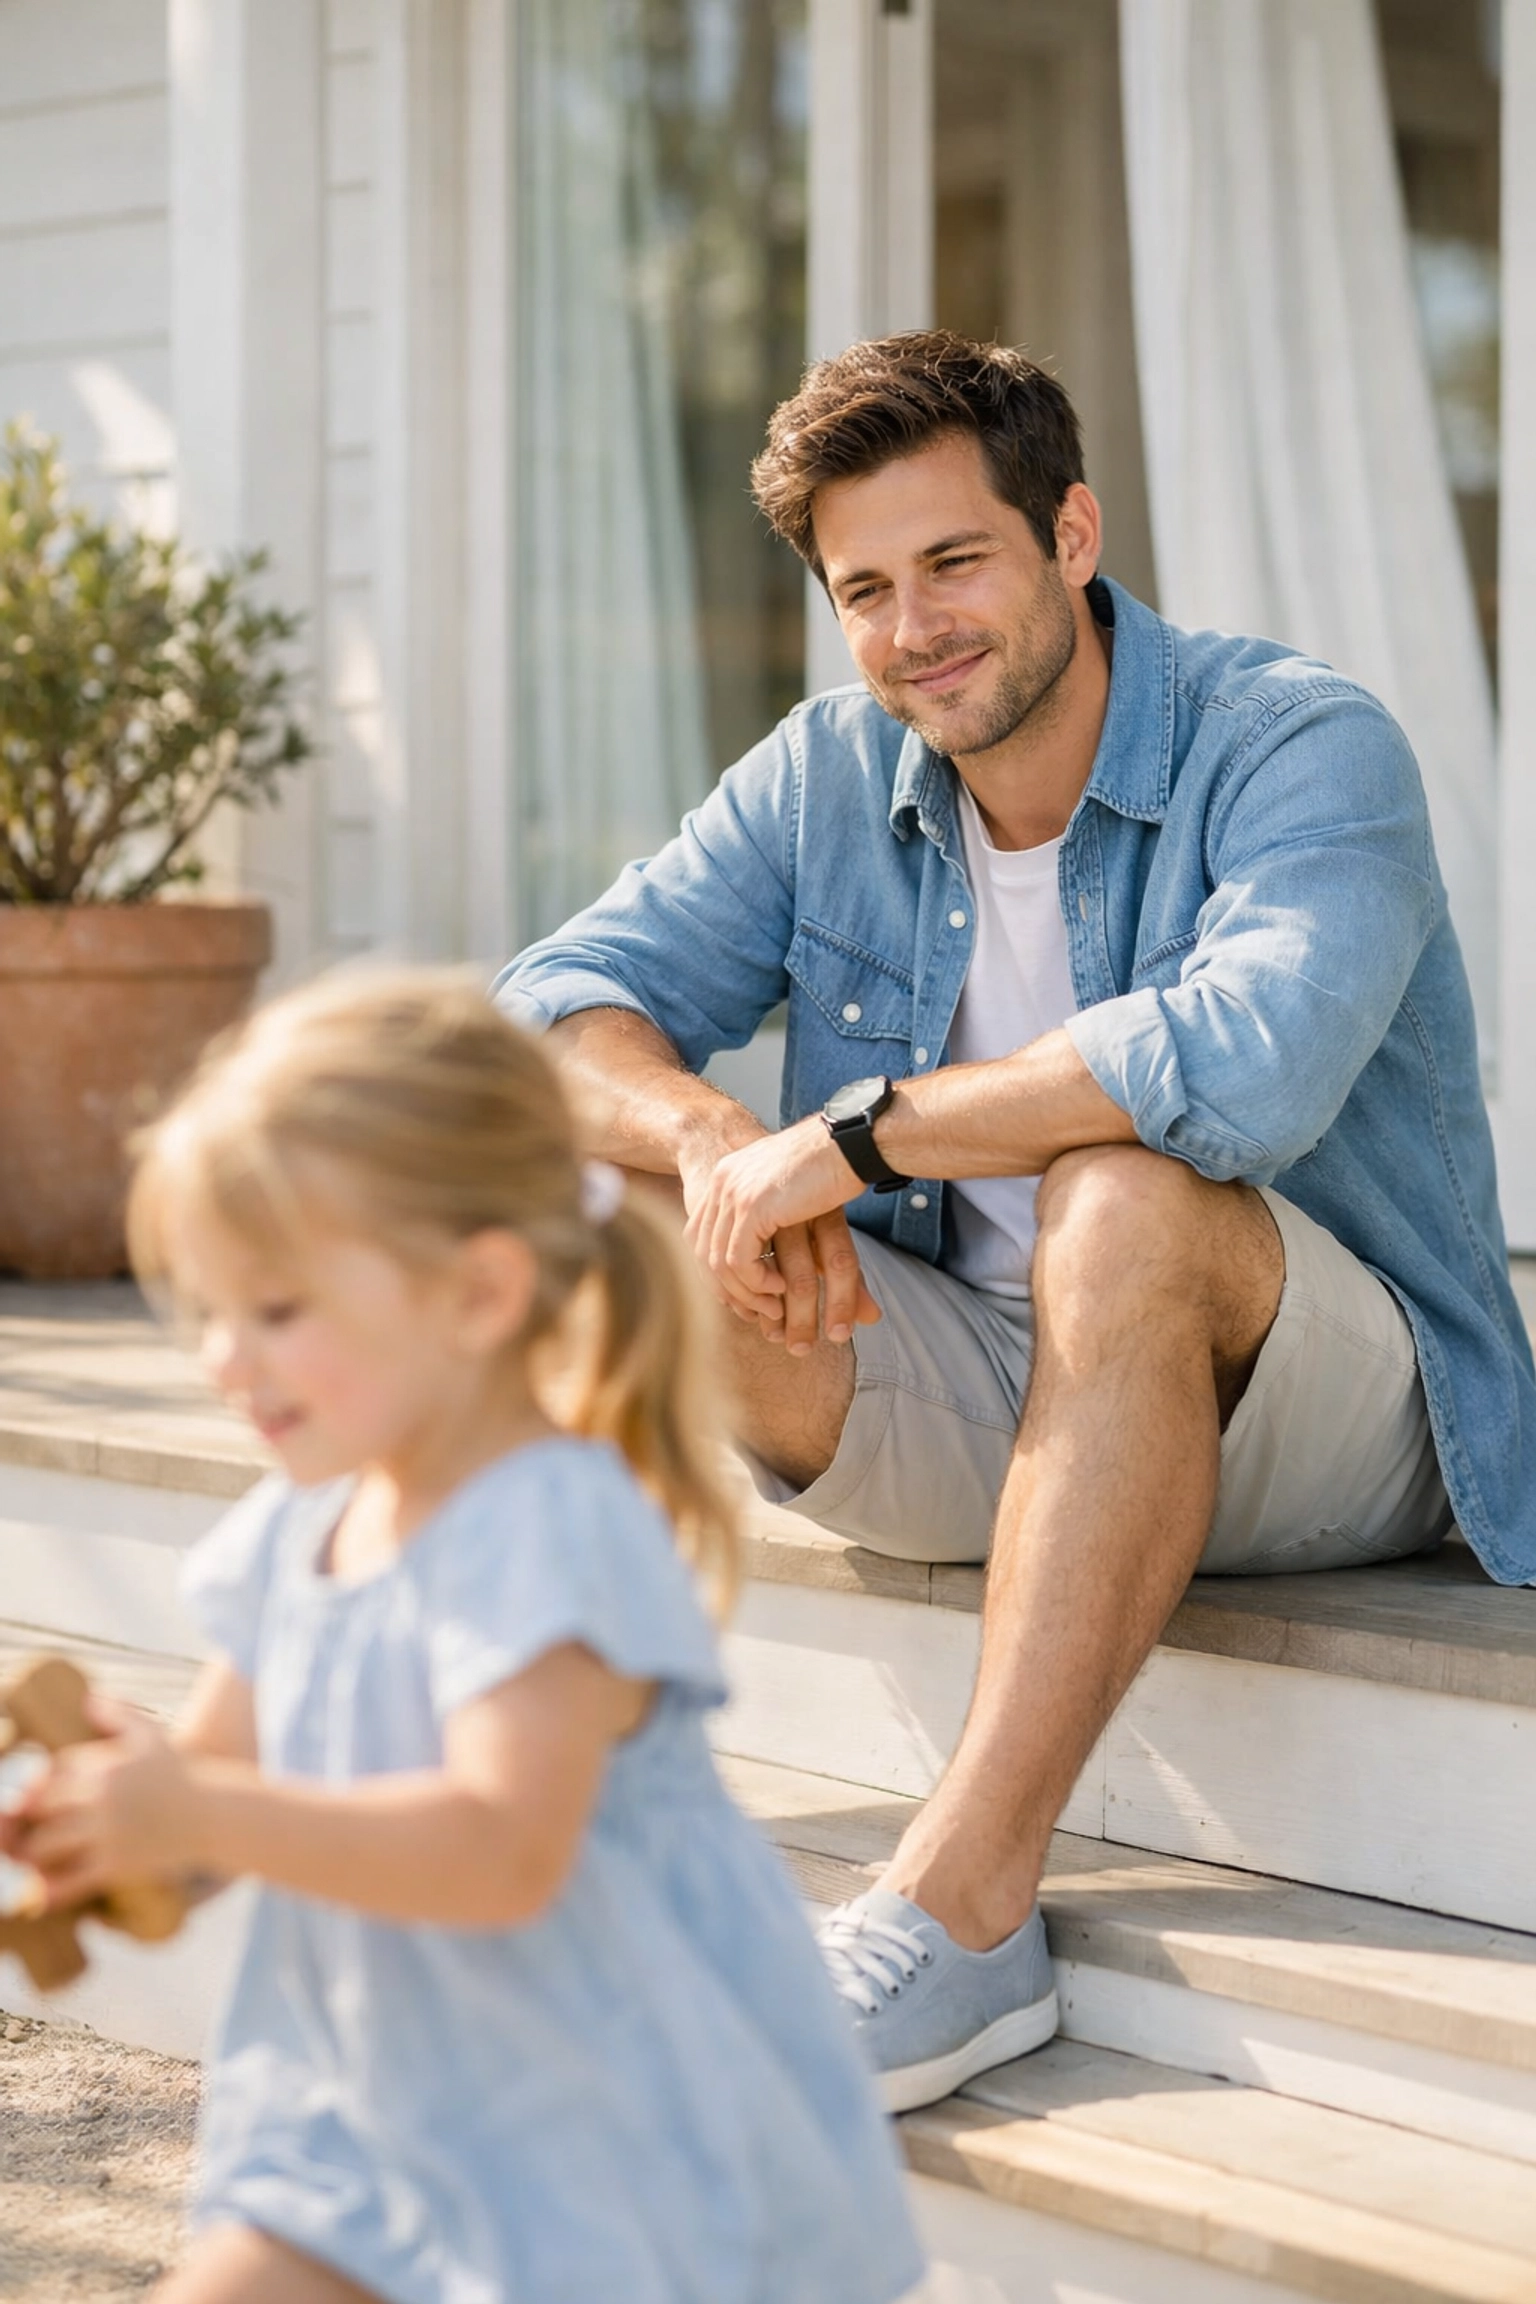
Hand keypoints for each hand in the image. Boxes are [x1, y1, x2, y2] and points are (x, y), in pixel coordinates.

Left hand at [13, 1698, 207, 1907]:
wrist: (212, 1814)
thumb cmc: (181, 1773)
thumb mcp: (152, 1735)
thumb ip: (118, 1712)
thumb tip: (86, 1700)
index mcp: (104, 1764)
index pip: (50, 1773)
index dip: (36, 1786)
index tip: (33, 1798)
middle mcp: (100, 1796)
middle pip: (38, 1808)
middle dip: (22, 1819)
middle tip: (15, 1829)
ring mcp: (107, 1832)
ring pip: (45, 1845)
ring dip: (28, 1853)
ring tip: (25, 1857)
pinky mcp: (116, 1864)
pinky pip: (70, 1881)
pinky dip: (49, 1889)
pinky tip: (38, 1894)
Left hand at [685, 1116, 881, 1353]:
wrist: (847, 1142)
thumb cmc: (829, 1167)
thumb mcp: (786, 1194)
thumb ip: (767, 1223)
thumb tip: (767, 1261)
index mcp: (726, 1176)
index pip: (701, 1236)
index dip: (719, 1272)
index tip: (746, 1296)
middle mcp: (722, 1182)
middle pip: (703, 1250)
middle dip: (728, 1289)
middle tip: (757, 1311)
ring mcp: (733, 1192)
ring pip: (719, 1262)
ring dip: (745, 1293)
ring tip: (774, 1306)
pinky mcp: (752, 1206)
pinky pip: (739, 1261)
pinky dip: (758, 1282)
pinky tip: (781, 1287)